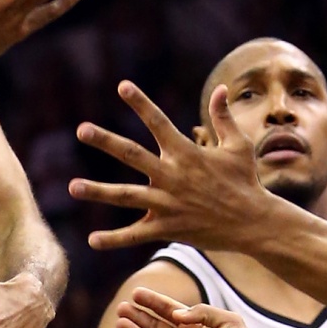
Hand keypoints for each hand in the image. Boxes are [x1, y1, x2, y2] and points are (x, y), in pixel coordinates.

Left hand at [68, 81, 269, 250]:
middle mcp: (172, 176)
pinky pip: (135, 235)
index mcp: (187, 153)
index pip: (158, 122)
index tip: (122, 86)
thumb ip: (223, 117)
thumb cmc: (246, 181)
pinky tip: (92, 241)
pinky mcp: (168, 228)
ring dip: (98, 192)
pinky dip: (113, 239)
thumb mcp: (238, 146)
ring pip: (126, 196)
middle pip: (132, 155)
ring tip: (72, 187)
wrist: (253, 222)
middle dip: (105, 141)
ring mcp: (167, 204)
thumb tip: (221, 88)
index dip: (140, 103)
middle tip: (82, 129)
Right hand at [116, 286, 262, 327]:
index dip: (153, 302)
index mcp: (194, 326)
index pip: (169, 310)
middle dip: (138, 316)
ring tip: (120, 324)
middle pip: (154, 326)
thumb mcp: (231, 323)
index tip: (137, 292)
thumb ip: (205, 313)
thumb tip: (177, 314)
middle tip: (121, 307)